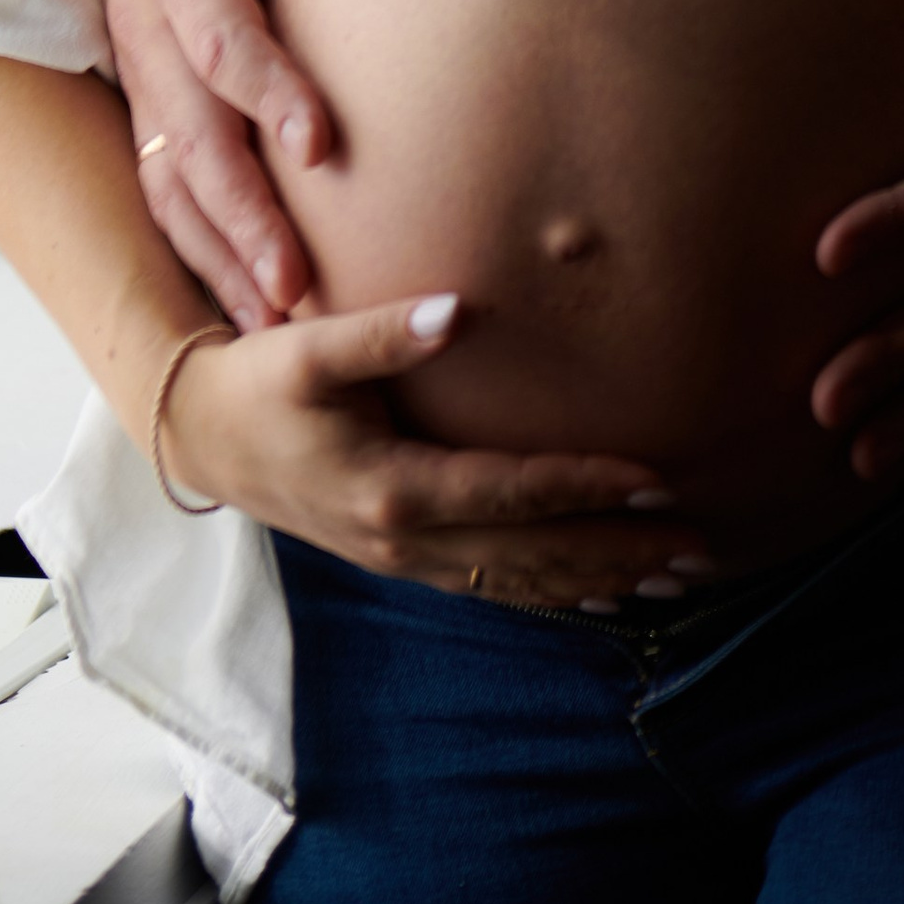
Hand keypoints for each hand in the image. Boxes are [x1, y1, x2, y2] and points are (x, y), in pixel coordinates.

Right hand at [101, 0, 394, 332]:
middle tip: (299, 284)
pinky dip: (203, 254)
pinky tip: (254, 312)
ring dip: (221, 252)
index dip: (267, 90)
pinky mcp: (148, 108)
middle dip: (242, 213)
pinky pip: (166, 194)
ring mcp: (139, 76)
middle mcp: (146, 29)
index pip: (220, 37)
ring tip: (281, 321)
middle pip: (190, 136)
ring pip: (171, 182)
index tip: (322, 145)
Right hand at [163, 295, 714, 604]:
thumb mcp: (309, 348)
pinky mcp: (402, 560)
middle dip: (620, 551)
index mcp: (394, 488)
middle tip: (699, 545)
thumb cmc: (260, 382)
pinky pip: (493, 588)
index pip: (513, 492)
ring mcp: (405, 560)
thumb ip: (384, 329)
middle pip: (532, 554)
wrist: (204, 437)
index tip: (657, 477)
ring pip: (520, 582)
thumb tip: (456, 307)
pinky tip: (602, 596)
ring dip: (599, 580)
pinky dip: (553, 593)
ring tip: (675, 577)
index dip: (588, 486)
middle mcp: (406, 539)